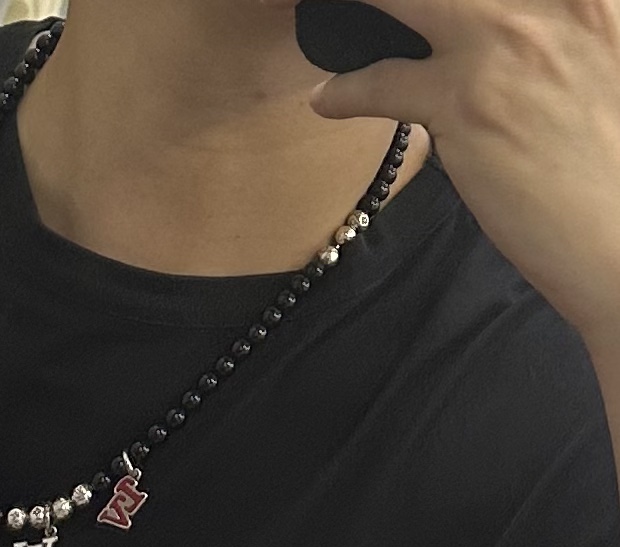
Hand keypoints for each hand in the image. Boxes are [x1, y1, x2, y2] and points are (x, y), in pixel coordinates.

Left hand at [262, 0, 619, 351]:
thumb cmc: (606, 154)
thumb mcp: (597, 54)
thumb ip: (549, 26)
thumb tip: (485, 25)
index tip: (432, 8)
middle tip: (374, 7)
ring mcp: (508, 40)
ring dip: (361, 8)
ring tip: (335, 20)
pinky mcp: (466, 100)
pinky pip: (380, 81)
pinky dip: (346, 90)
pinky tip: (330, 98)